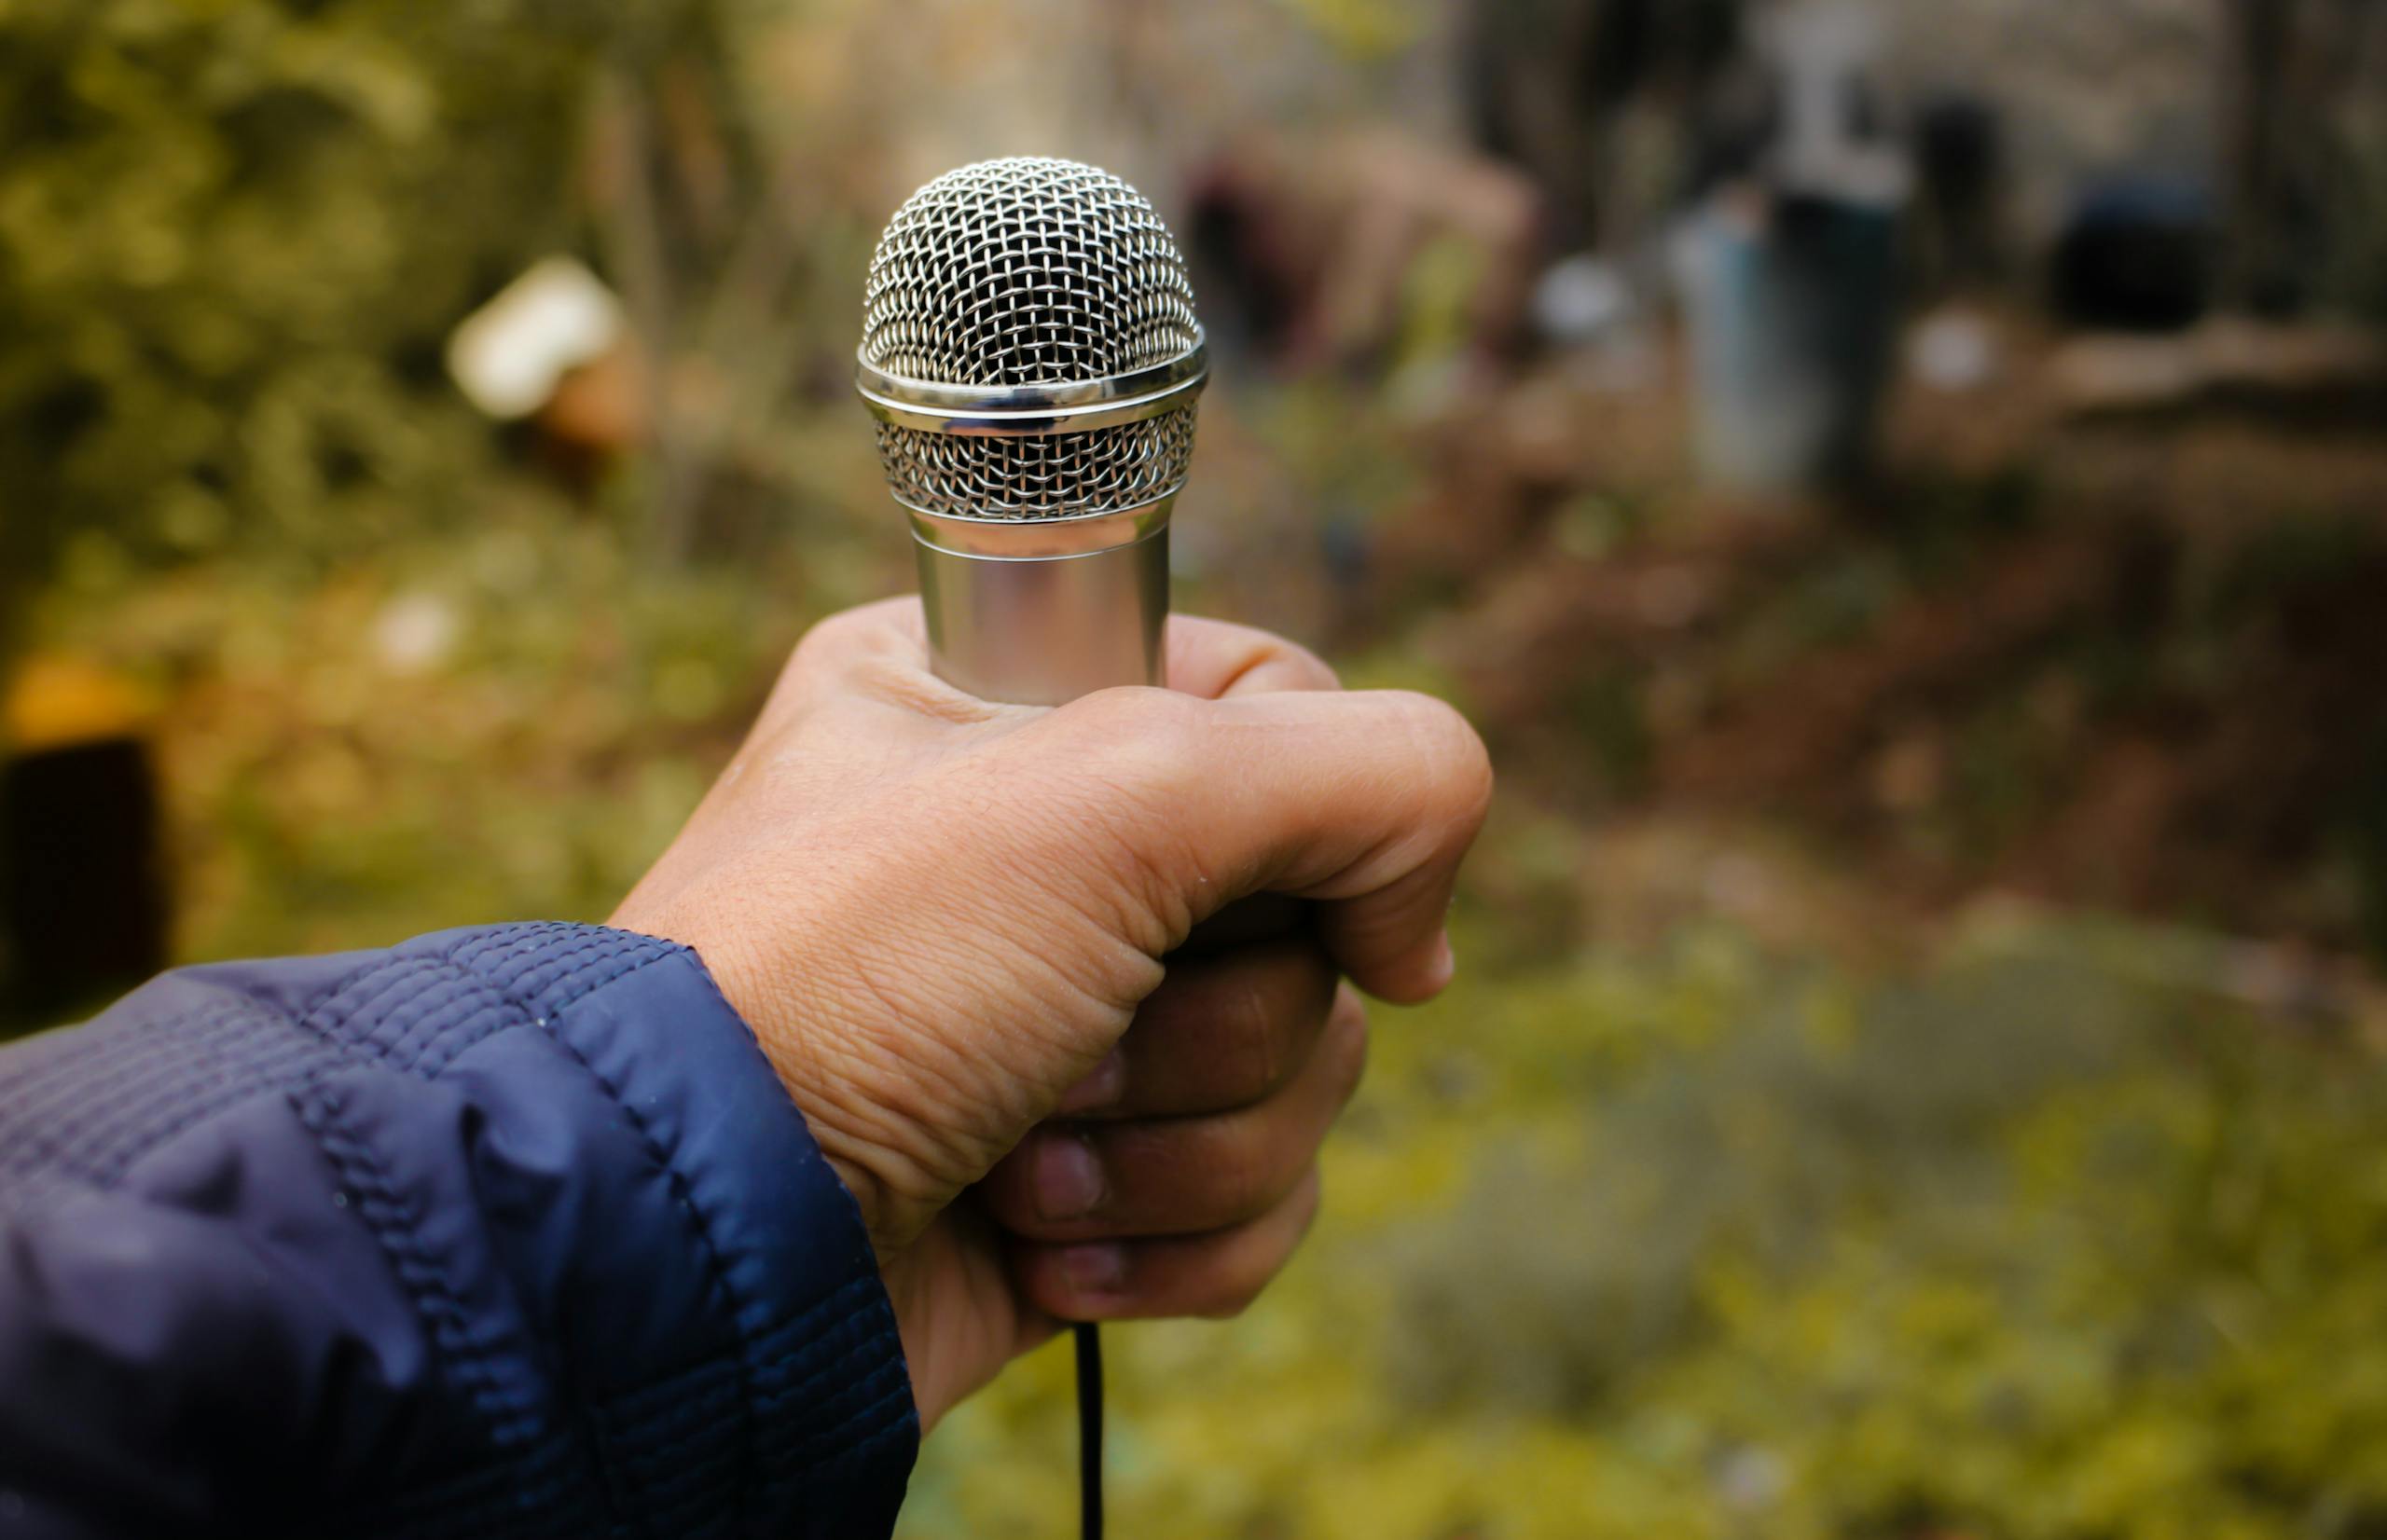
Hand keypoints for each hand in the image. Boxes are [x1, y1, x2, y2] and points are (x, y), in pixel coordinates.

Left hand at [612, 599, 1490, 1428]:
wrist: (703, 1253)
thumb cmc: (854, 982)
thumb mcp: (1112, 795)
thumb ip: (1357, 770)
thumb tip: (1420, 936)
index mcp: (1012, 693)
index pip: (1284, 702)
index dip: (1310, 812)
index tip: (1246, 895)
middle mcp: (1046, 848)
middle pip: (1313, 911)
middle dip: (1216, 1016)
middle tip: (1073, 1033)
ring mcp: (1071, 1017)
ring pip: (1303, 1068)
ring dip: (1182, 1139)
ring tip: (1029, 1153)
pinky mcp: (1093, 1175)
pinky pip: (1258, 1201)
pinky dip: (1171, 1238)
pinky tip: (1037, 1238)